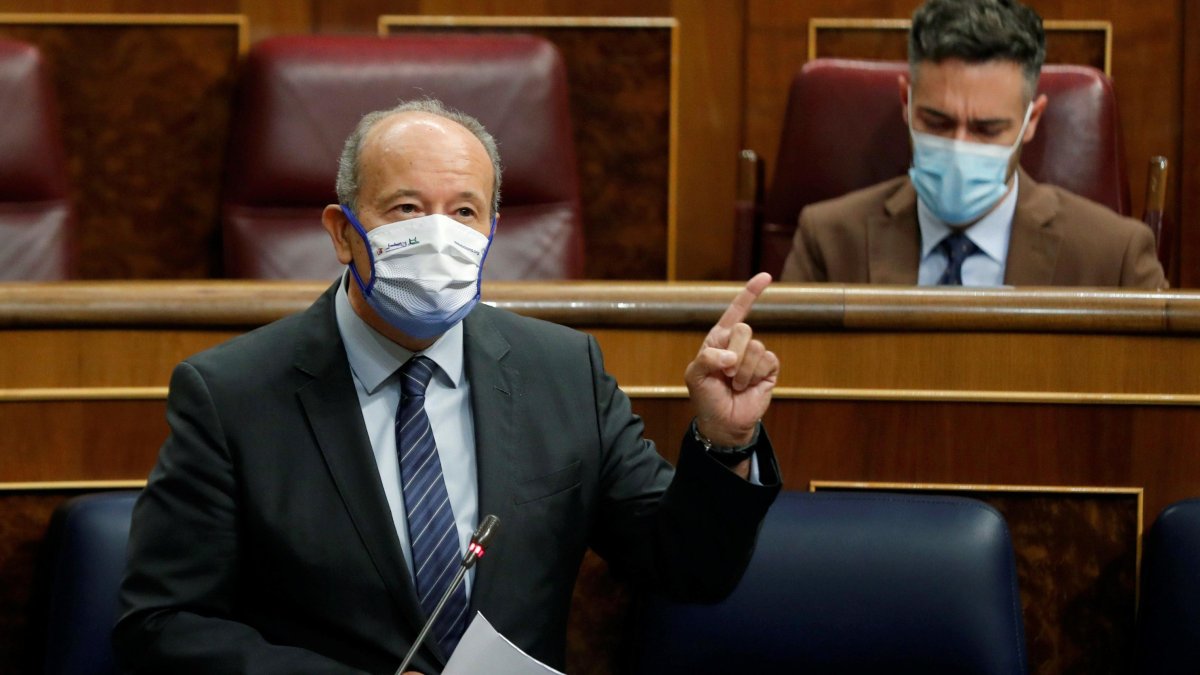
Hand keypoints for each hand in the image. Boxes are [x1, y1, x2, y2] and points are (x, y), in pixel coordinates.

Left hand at [684, 272, 778, 446]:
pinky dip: (753, 376)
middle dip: (732, 353)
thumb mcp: (695, 375)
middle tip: (724, 373)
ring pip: (756, 347)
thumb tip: (730, 356)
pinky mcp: (769, 369)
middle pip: (744, 329)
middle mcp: (739, 343)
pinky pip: (767, 361)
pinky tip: (747, 387)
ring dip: (741, 371)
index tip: (766, 277)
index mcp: (719, 339)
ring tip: (734, 384)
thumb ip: (706, 358)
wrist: (722, 422)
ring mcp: (755, 356)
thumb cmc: (706, 396)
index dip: (750, 293)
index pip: (736, 311)